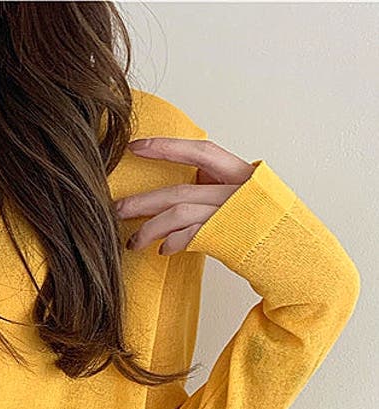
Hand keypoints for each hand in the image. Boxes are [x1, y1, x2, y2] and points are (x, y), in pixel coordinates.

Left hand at [115, 138, 256, 255]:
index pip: (200, 151)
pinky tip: (162, 250)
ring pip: (178, 214)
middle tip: (115, 209)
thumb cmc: (266, 229)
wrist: (298, 257)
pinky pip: (189, 237)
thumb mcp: (245, 199)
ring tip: (132, 242)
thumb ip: (216, 189)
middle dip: (142, 202)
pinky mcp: (227, 239)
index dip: (166, 147)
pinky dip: (173, 242)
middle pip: (178, 191)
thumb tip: (178, 193)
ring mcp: (232, 215)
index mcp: (242, 174)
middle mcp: (237, 191)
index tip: (134, 147)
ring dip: (150, 229)